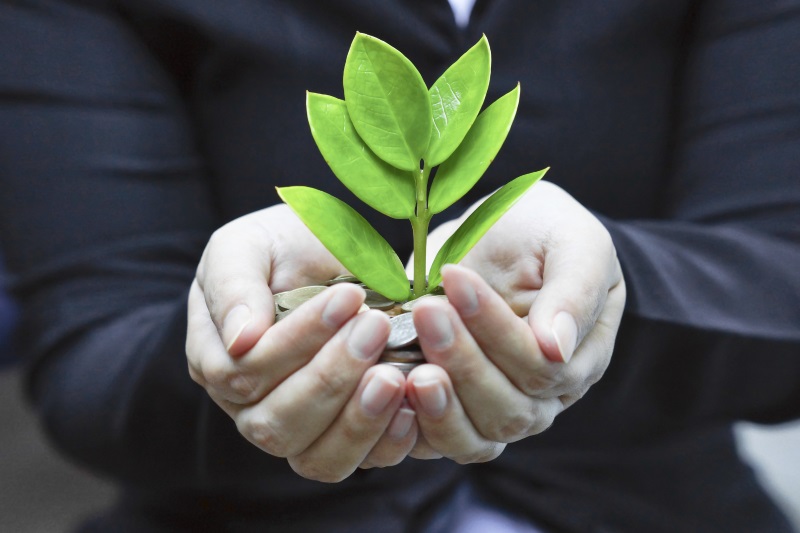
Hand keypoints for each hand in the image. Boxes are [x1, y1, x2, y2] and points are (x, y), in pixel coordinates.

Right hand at [186, 205, 416, 480]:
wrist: (324, 250)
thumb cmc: (278, 247)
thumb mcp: (246, 245)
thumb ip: (233, 286)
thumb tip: (240, 340)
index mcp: (217, 360)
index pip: (245, 372)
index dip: (297, 341)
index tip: (349, 297)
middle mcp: (250, 407)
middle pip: (277, 424)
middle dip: (331, 377)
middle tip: (376, 326)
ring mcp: (297, 429)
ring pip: (316, 458)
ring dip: (358, 420)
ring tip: (394, 376)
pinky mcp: (341, 437)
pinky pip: (358, 461)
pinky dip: (386, 441)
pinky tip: (411, 408)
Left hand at [405, 180, 625, 461]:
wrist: (506, 231)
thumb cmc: (547, 233)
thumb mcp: (576, 242)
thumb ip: (575, 291)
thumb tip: (555, 347)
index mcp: (576, 360)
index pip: (541, 367)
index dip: (497, 329)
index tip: (456, 278)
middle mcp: (537, 398)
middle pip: (506, 410)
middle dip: (462, 362)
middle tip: (425, 311)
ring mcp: (489, 410)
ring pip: (469, 438)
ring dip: (437, 406)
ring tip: (408, 370)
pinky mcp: (444, 410)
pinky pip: (428, 441)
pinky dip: (406, 424)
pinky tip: (385, 387)